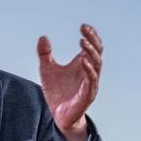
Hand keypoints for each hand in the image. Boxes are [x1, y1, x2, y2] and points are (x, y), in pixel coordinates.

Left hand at [37, 24, 102, 140]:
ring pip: (97, 65)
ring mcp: (90, 83)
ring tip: (82, 42)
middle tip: (85, 30)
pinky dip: (89, 70)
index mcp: (82, 64)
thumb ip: (44, 54)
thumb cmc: (56, 92)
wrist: (57, 115)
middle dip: (92, 40)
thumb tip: (43, 37)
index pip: (92, 46)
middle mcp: (89, 72)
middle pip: (97, 52)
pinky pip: (91, 81)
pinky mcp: (87, 95)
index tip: (84, 26)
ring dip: (91, 53)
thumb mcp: (46, 69)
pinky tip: (82, 60)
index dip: (91, 35)